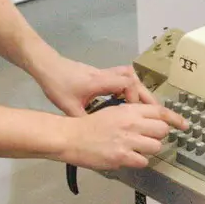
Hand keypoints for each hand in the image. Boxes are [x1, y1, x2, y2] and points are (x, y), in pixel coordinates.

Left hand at [35, 56, 158, 116]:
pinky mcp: (102, 74)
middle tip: (157, 112)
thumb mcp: (68, 106)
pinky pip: (124, 79)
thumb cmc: (57, 84)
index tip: (134, 111)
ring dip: (140, 90)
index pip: (126, 84)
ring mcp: (105, 73)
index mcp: (99, 82)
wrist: (47, 65)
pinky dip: (131, 89)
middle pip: (134, 79)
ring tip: (146, 108)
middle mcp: (106, 75)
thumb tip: (95, 138)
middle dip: (146, 95)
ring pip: (131, 77)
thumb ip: (83, 120)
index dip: (134, 97)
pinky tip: (129, 102)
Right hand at [61, 103, 186, 169]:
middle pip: (162, 131)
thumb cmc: (91, 125)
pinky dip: (138, 161)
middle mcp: (132, 124)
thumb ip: (133, 115)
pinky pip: (143, 162)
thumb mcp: (113, 112)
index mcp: (130, 110)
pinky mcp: (122, 157)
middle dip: (158, 136)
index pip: (160, 112)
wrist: (71, 137)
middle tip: (146, 138)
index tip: (184, 125)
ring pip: (155, 147)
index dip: (176, 119)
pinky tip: (127, 157)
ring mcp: (128, 141)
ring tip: (134, 149)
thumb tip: (151, 121)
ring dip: (148, 150)